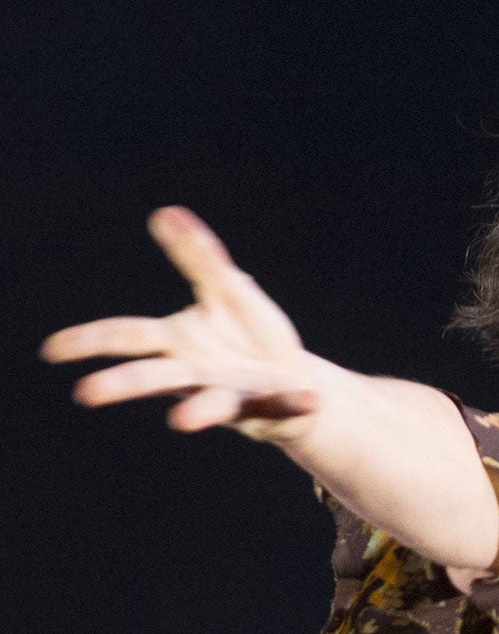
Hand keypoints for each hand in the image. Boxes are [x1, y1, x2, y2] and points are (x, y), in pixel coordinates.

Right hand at [41, 207, 325, 439]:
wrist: (295, 381)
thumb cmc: (251, 336)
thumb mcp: (226, 290)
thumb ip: (198, 256)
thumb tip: (166, 212)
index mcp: (179, 342)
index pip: (127, 337)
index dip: (88, 341)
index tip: (51, 350)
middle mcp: (197, 373)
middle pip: (153, 377)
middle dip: (122, 383)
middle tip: (87, 392)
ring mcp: (231, 394)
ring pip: (208, 405)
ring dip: (196, 412)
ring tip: (182, 421)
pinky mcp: (271, 407)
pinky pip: (284, 406)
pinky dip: (296, 403)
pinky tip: (312, 400)